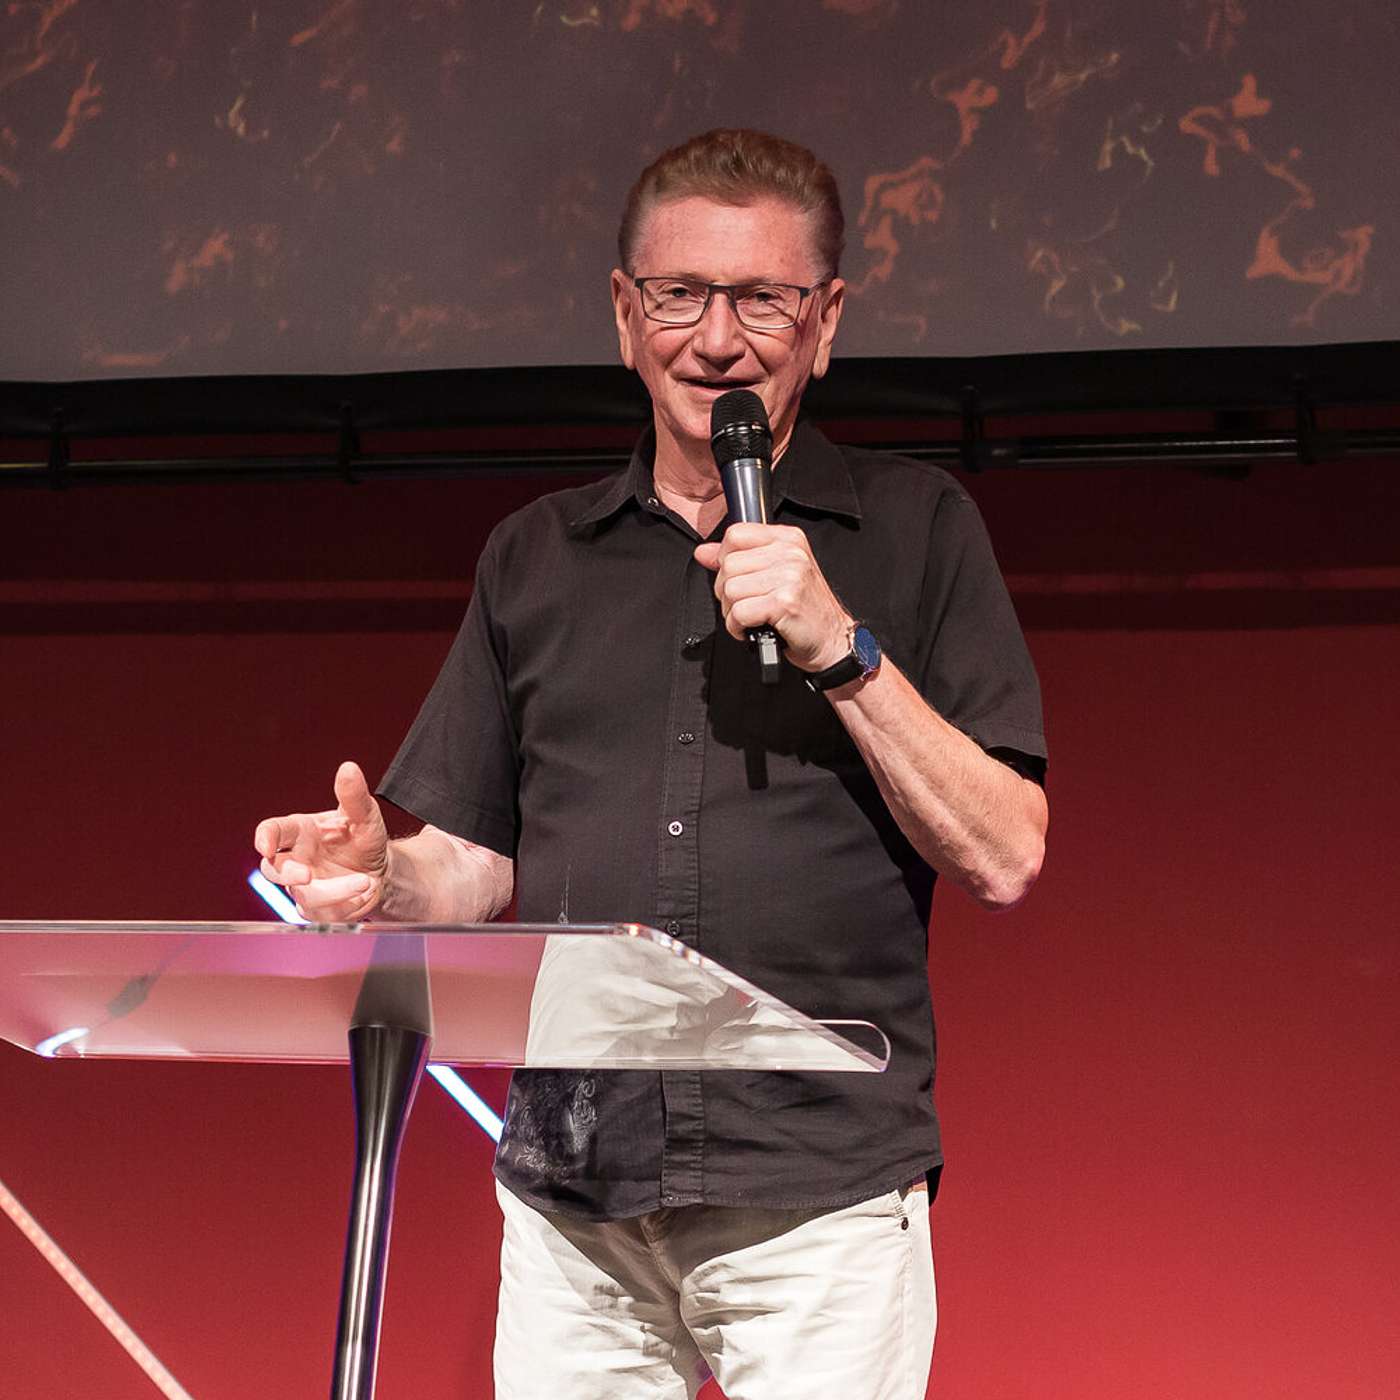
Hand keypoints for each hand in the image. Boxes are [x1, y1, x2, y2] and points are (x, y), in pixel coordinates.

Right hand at [253, 760, 387, 921]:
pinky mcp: (317, 908)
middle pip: (273, 870)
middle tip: (308, 874)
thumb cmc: (363, 838)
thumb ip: (353, 795)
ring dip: (334, 892)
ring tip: (365, 881)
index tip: (265, 845)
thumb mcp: (364, 815)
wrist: (381, 869)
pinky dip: (348, 904)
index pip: (272, 832)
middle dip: (288, 873)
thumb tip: (349, 768)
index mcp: (300, 832)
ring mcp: (304, 886)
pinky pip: (324, 913)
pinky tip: (367, 892)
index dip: (264, 837)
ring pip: (303, 896)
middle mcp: (296, 859)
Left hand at [694, 522, 851, 671]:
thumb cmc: (805, 609)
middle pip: (728, 565)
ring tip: (752, 617)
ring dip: (732, 612)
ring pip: (730, 589)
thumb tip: (704, 552)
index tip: (738, 577)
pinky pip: (739, 612)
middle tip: (747, 604)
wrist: (831, 639)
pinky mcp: (784, 602)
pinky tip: (753, 628)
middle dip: (727, 592)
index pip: (735, 534)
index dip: (725, 559)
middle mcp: (791, 553)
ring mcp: (789, 576)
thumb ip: (739, 558)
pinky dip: (738, 626)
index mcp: (788, 539)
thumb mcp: (775, 573)